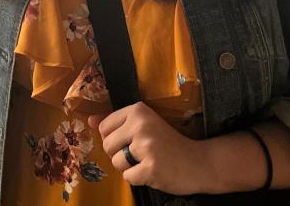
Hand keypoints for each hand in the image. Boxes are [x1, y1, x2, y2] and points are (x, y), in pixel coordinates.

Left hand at [88, 102, 213, 194]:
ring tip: (148, 162)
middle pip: (107, 146)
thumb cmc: (168, 143)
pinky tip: (153, 172)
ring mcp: (146, 147)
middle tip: (142, 154)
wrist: (200, 162)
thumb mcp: (144, 125)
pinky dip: (139, 179)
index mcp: (138, 110)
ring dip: (129, 167)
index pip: (104, 127)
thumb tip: (89, 120)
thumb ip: (116, 122)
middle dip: (120, 154)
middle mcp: (141, 125)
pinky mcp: (151, 168)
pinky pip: (128, 177)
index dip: (116, 139)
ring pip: (116, 162)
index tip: (134, 140)